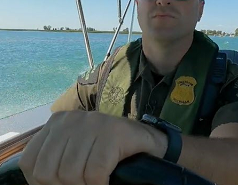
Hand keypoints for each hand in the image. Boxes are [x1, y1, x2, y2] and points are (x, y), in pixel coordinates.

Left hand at [19, 110, 166, 184]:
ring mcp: (94, 123)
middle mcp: (71, 119)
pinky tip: (108, 180)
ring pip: (72, 174)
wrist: (147, 142)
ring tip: (97, 180)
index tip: (63, 184)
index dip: (43, 183)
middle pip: (49, 172)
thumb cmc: (107, 151)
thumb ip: (54, 161)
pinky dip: (101, 184)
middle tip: (85, 184)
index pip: (30, 163)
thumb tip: (40, 183)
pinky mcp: (114, 133)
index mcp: (57, 123)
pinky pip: (96, 172)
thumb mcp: (74, 153)